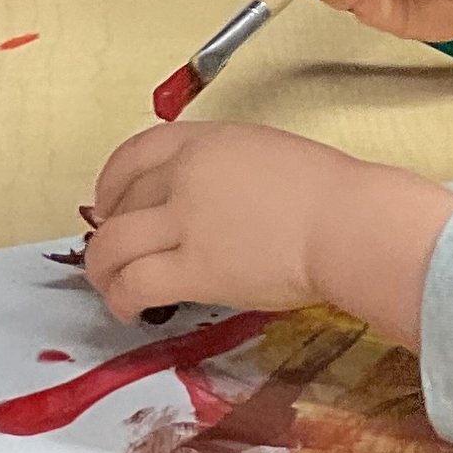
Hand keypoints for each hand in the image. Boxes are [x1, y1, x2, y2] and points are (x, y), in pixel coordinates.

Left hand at [85, 122, 452, 340]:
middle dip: (107, 232)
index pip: (135, 152)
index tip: (106, 202)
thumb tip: (213, 203)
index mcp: (207, 141)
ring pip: (113, 245)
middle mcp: (185, 175)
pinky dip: (121, 299)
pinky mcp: (193, 269)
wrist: (349, 224)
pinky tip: (129, 311)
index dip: (110, 181)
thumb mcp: (267, 156)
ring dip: (103, 271)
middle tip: (112, 255)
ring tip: (112, 289)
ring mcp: (185, 221)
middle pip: (120, 202)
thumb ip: (228, 170)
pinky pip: (135, 284)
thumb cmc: (330, 195)